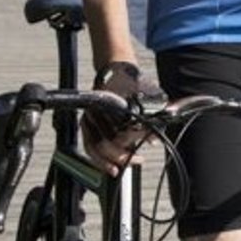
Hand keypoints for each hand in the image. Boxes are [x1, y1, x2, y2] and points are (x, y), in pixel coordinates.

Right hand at [86, 60, 158, 174]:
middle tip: (136, 160)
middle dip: (122, 156)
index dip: (134, 142)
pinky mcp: (86, 123)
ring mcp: (90, 118)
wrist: (115, 71)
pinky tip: (108, 165)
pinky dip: (97, 158)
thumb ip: (151, 118)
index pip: (121, 133)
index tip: (145, 147)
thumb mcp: (147, 97)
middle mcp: (98, 113)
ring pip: (94, 147)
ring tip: (120, 168)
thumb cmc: (131, 83)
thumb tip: (154, 140)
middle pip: (105, 144)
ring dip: (107, 162)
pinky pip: (88, 145)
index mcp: (113, 107)